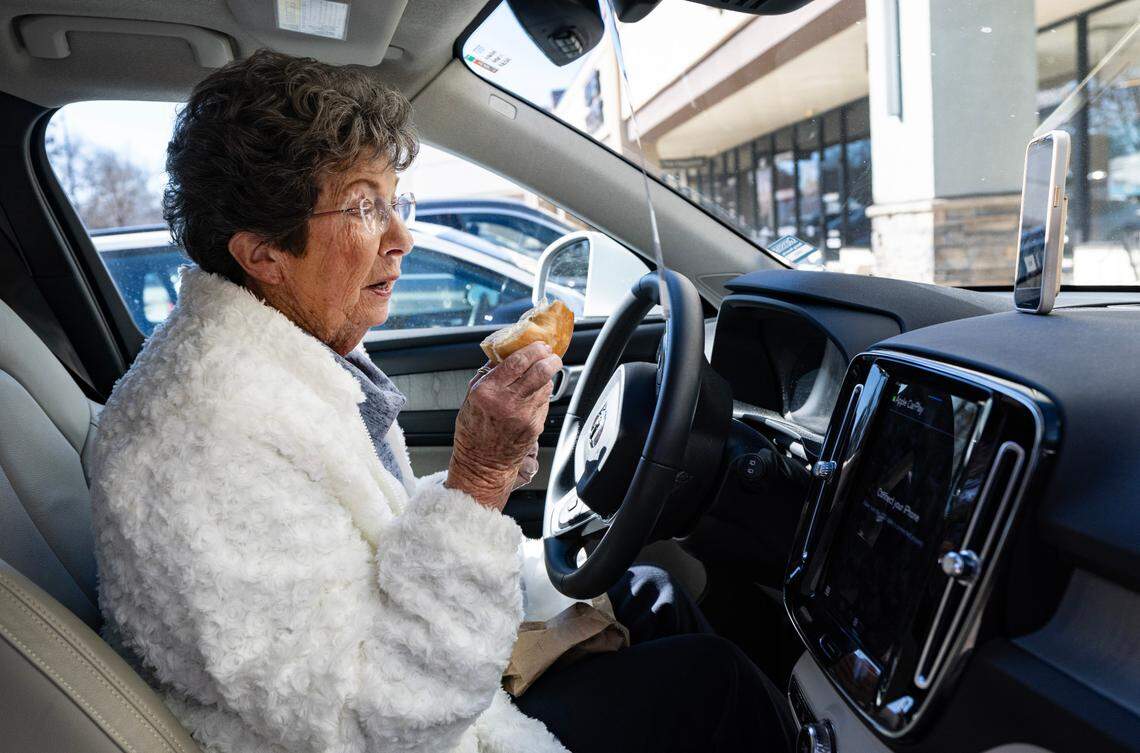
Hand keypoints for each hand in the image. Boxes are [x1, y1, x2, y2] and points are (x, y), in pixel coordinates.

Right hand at [447, 343, 560, 510]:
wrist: (482, 463)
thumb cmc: (474, 430)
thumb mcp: (471, 396)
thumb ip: (489, 373)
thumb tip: (506, 352)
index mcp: (488, 391)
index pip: (518, 362)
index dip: (534, 349)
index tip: (540, 344)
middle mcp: (507, 402)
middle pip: (540, 371)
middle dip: (550, 359)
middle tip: (550, 355)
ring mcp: (524, 415)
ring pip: (546, 385)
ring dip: (547, 375)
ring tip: (543, 371)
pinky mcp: (535, 426)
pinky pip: (544, 401)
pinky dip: (542, 393)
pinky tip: (535, 393)